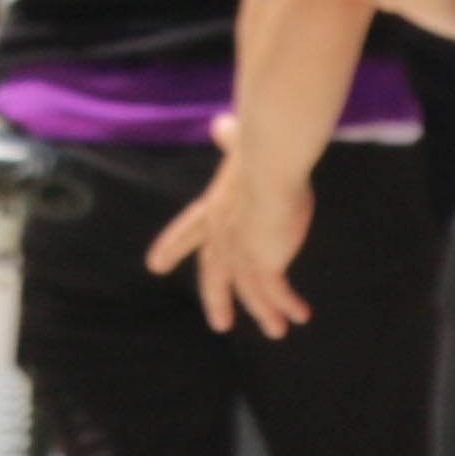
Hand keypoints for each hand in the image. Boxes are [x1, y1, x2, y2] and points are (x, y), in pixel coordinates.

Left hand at [145, 137, 315, 334]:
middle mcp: (222, 236)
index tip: (155, 265)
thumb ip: (231, 138)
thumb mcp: (242, 147)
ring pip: (250, 291)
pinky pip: (275, 293)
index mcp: (213, 208)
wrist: (268, 165)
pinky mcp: (263, 264)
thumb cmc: (258, 151)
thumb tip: (222, 123)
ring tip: (276, 332)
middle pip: (215, 274)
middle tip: (219, 324)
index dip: (173, 247)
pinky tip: (299, 316)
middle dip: (216, 299)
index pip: (187, 231)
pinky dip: (286, 305)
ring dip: (264, 313)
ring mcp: (241, 254)